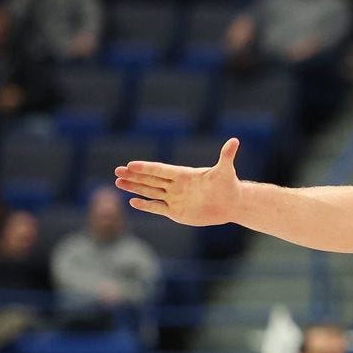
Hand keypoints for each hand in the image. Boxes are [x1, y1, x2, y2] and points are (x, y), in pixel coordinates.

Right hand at [115, 138, 242, 226]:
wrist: (232, 204)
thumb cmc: (229, 186)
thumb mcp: (226, 171)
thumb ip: (226, 156)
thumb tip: (235, 140)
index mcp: (184, 174)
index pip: (161, 170)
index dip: (146, 168)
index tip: (130, 164)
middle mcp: (176, 185)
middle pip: (150, 180)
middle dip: (134, 176)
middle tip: (116, 171)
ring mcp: (175, 198)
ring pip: (150, 192)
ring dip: (134, 188)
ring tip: (118, 182)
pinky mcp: (176, 212)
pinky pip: (157, 207)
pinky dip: (145, 205)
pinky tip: (132, 201)